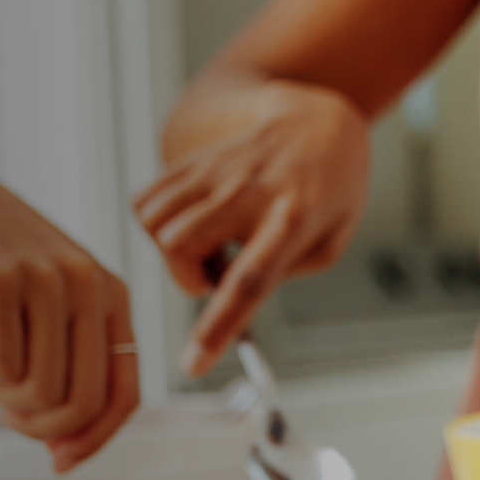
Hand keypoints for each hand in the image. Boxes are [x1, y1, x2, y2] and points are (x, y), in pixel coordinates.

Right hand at [0, 146, 139, 470]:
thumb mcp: (48, 305)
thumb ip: (67, 366)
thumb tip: (64, 449)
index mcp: (113, 294)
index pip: (125, 394)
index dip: (95, 440)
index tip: (59, 460)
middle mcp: (89, 284)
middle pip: (82, 403)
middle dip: (41, 427)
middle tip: (8, 412)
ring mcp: (45, 278)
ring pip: (40, 392)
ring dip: (5, 397)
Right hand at [133, 82, 371, 375]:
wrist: (318, 116)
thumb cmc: (330, 188)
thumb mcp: (331, 241)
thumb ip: (281, 272)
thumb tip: (225, 293)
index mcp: (293, 218)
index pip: (248, 280)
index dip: (217, 325)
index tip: (191, 363)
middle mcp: (249, 190)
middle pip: (179, 244)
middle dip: (186, 275)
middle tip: (218, 269)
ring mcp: (217, 168)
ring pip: (154, 220)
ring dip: (172, 249)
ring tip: (208, 243)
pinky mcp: (194, 157)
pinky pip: (148, 199)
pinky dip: (159, 223)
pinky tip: (194, 221)